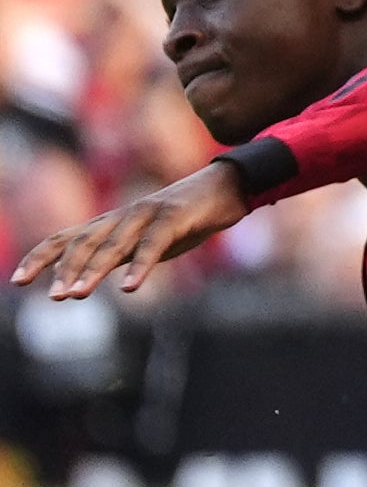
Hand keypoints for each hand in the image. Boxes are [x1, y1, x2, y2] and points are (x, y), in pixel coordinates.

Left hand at [11, 157, 257, 300]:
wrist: (225, 188)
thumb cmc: (184, 220)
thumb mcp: (143, 241)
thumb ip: (116, 256)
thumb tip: (86, 280)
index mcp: (110, 223)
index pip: (64, 239)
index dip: (39, 258)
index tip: (17, 281)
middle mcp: (121, 216)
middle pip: (83, 242)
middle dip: (64, 270)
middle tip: (54, 298)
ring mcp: (146, 214)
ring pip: (112, 245)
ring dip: (92, 271)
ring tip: (77, 295)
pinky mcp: (173, 218)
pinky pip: (152, 245)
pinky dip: (140, 266)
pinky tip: (130, 287)